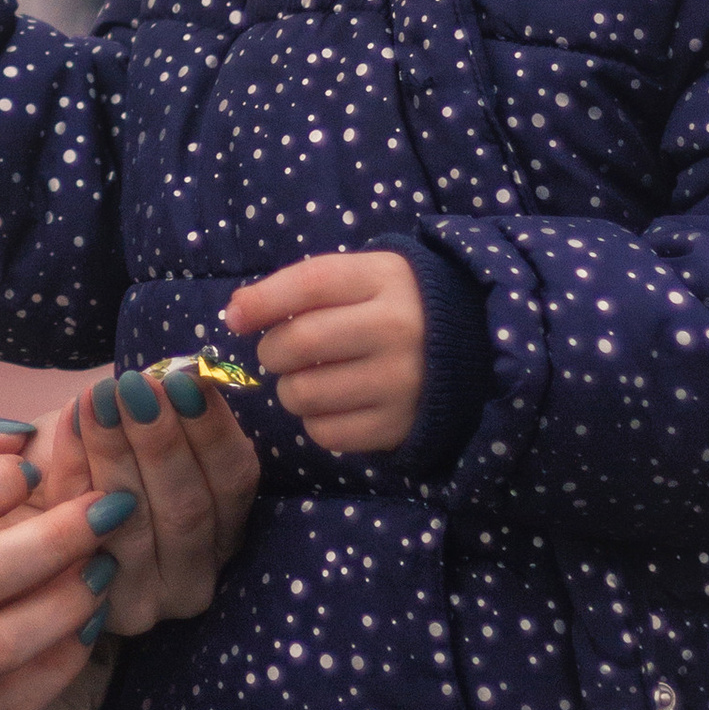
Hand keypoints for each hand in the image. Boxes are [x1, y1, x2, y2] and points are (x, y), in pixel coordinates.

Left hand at [33, 365, 260, 629]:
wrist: (34, 523)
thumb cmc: (105, 466)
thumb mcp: (149, 442)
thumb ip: (173, 414)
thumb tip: (180, 371)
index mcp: (227, 534)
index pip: (234, 482)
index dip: (213, 428)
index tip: (186, 376)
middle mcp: (195, 579)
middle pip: (188, 507)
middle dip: (161, 439)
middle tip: (136, 385)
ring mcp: (145, 602)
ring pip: (135, 521)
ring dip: (116, 451)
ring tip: (100, 396)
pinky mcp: (92, 609)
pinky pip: (82, 532)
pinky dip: (74, 469)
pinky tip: (69, 422)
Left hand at [224, 253, 426, 454]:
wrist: (474, 347)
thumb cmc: (396, 305)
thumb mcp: (362, 276)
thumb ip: (301, 286)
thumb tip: (235, 314)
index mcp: (385, 280)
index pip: (310, 284)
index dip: (262, 301)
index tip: (235, 318)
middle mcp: (398, 329)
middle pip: (300, 342)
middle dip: (271, 351)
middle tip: (280, 353)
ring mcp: (402, 382)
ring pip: (304, 393)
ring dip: (289, 389)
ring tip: (309, 378)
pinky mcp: (400, 426)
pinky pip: (326, 432)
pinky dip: (315, 421)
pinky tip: (334, 404)